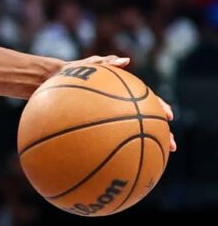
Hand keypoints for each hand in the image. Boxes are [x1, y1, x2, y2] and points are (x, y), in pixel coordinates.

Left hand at [60, 55, 176, 151]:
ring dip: (148, 146)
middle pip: (149, 122)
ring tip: (158, 159)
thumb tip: (126, 60)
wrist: (53, 83)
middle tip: (172, 145)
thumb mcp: (89, 66)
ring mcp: (112, 118)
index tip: (169, 116)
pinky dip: (120, 151)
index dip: (161, 107)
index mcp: (126, 93)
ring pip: (135, 134)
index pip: (149, 100)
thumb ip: (107, 63)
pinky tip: (122, 164)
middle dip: (163, 134)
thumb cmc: (73, 72)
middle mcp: (123, 108)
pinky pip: (111, 141)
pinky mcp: (98, 128)